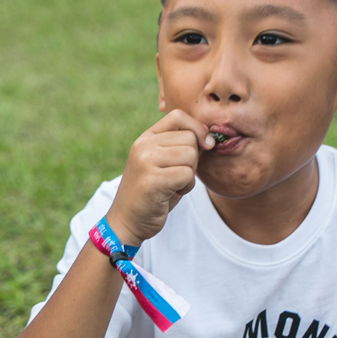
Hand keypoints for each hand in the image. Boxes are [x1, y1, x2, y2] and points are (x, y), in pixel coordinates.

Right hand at [105, 109, 213, 245]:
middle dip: (193, 159)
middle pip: (190, 138)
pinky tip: (171, 194)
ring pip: (190, 155)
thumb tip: (209, 137)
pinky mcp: (152, 180)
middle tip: (177, 175)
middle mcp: (143, 145)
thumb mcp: (162, 162)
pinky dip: (186, 187)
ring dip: (189, 174)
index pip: (178, 116)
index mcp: (145, 137)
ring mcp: (146, 161)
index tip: (204, 145)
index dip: (197, 128)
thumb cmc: (152, 193)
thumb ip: (179, 147)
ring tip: (173, 185)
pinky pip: (187, 175)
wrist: (127, 220)